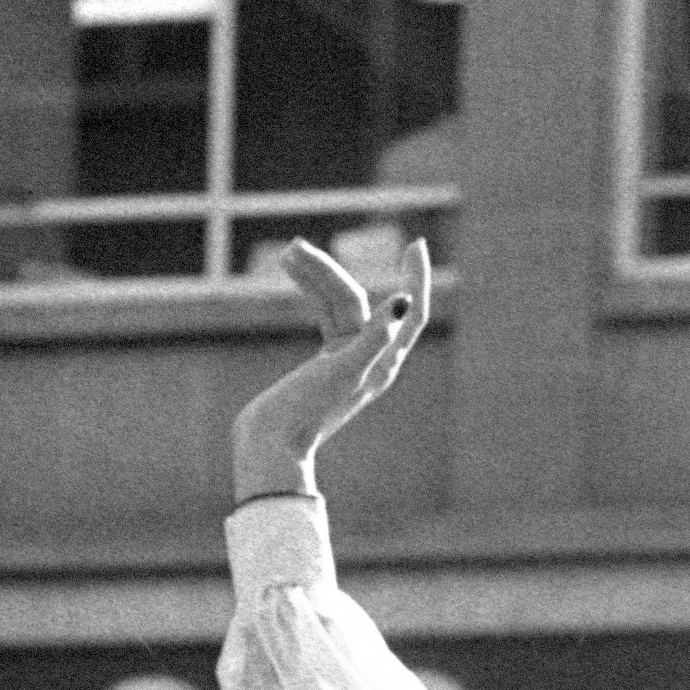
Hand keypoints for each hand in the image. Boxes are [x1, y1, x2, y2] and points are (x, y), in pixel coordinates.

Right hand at [229, 236, 431, 506]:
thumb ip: (373, 339)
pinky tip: (291, 268)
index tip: (414, 245)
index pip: (412, 315)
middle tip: (294, 247)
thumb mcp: (344, 372)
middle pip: (356, 301)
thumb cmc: (307, 412)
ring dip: (314, 275)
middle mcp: (371, 361)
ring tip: (286, 253)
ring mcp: (348, 359)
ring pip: (336, 303)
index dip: (416, 280)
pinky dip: (310, 290)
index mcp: (383, 365)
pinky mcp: (326, 361)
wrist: (272, 443)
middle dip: (328, 271)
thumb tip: (402, 303)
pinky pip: (325, 313)